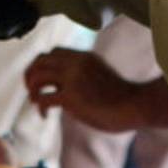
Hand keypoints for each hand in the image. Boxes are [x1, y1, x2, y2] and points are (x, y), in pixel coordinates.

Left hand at [23, 49, 144, 131]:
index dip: (42, 64)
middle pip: (40, 61)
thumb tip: (70, 86)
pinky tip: (45, 115)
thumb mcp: (101, 74)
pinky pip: (43, 98)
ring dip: (32, 90)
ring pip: (38, 77)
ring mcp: (73, 79)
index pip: (53, 52)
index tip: (42, 78)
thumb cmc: (123, 96)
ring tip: (35, 101)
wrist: (136, 104)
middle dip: (30, 75)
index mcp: (84, 57)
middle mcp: (75, 63)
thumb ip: (85, 74)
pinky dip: (39, 107)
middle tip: (32, 90)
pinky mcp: (71, 97)